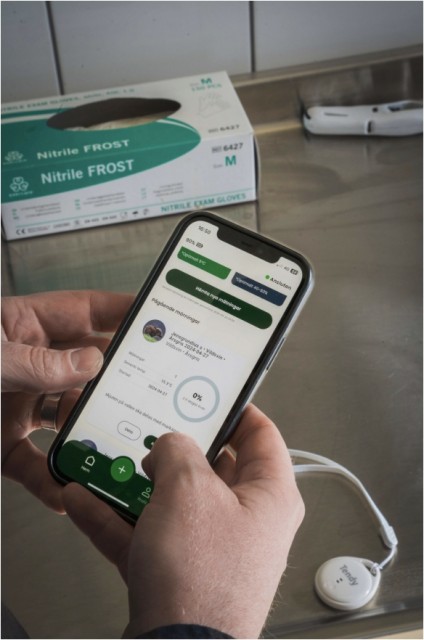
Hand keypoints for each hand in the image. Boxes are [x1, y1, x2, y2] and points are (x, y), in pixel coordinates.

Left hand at [2, 290, 132, 511]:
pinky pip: (35, 462)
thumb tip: (89, 363)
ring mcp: (18, 403)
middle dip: (118, 382)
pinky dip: (49, 480)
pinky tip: (66, 492)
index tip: (158, 318)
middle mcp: (29, 363)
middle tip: (153, 392)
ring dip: (90, 435)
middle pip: (87, 369)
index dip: (123, 311)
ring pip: (68, 418)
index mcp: (25, 326)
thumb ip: (37, 361)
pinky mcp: (3, 442)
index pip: (86, 312)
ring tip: (117, 449)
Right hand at [63, 404, 303, 637]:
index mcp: (269, 495)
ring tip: (110, 460)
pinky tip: (83, 500)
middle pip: (211, 468)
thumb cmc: (202, 575)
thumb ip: (178, 450)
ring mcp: (211, 550)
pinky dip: (116, 518)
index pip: (262, 436)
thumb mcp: (189, 489)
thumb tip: (170, 444)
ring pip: (173, 503)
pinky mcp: (179, 574)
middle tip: (151, 425)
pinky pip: (147, 534)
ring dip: (137, 482)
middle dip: (175, 448)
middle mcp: (246, 522)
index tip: (212, 394)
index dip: (237, 409)